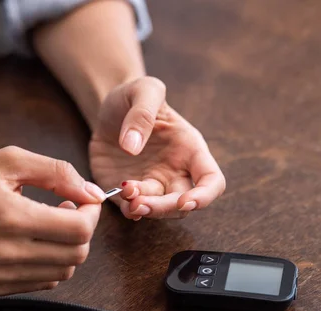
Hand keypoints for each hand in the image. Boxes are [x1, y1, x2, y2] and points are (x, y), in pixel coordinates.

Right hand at [0, 146, 105, 295]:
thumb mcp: (7, 161)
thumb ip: (57, 172)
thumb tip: (92, 191)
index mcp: (13, 218)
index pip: (80, 230)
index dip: (92, 212)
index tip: (84, 199)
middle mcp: (7, 254)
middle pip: (77, 254)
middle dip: (83, 229)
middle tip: (68, 209)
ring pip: (63, 272)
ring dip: (68, 248)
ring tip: (51, 225)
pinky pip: (42, 283)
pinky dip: (50, 264)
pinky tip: (36, 243)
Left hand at [89, 77, 225, 219]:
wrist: (108, 108)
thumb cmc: (133, 97)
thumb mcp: (142, 90)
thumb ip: (142, 113)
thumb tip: (132, 146)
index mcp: (190, 149)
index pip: (212, 181)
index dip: (204, 196)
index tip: (184, 202)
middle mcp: (177, 171)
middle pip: (183, 204)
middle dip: (164, 208)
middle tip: (140, 202)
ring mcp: (154, 184)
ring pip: (159, 210)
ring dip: (144, 209)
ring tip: (125, 193)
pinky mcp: (131, 192)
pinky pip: (134, 209)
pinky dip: (128, 210)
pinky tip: (117, 196)